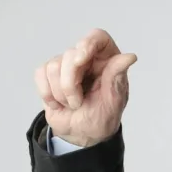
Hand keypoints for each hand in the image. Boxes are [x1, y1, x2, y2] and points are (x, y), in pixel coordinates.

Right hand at [33, 28, 137, 146]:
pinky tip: (58, 103)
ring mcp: (66, 64)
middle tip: (79, 103)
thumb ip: (117, 77)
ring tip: (72, 104)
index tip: (80, 60)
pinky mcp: (49, 73)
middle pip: (70, 54)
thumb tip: (130, 57)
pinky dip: (47, 93)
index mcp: (108, 61)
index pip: (98, 38)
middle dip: (71, 84)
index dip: (87, 44)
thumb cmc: (101, 117)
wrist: (82, 134)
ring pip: (53, 66)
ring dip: (61, 93)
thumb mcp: (114, 101)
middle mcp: (87, 58)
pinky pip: (41, 74)